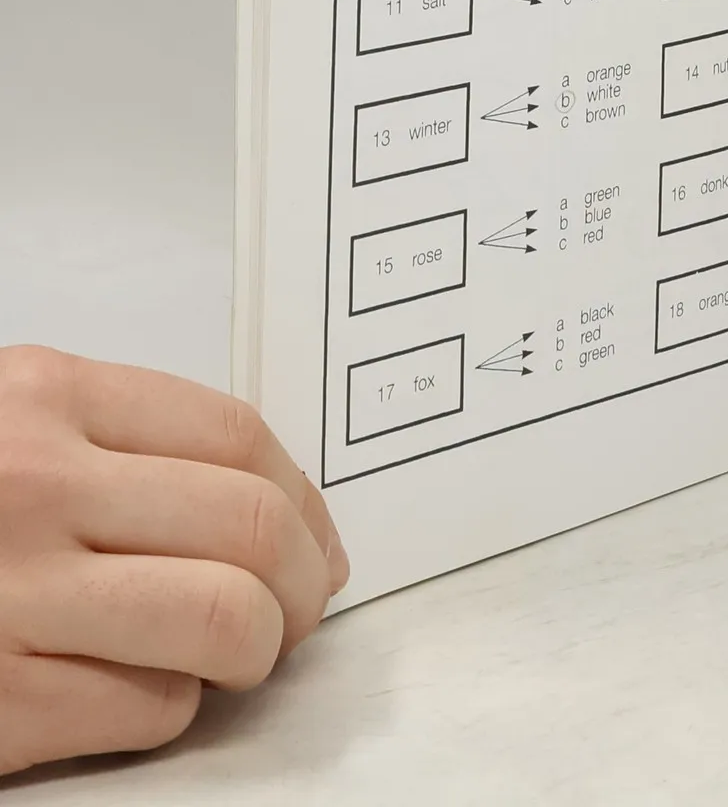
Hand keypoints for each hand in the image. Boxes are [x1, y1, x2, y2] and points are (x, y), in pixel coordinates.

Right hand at [0, 346, 348, 775]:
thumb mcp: (5, 423)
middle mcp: (31, 486)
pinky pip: (144, 707)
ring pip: (220, 619)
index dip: (305, 499)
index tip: (318, 540)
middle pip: (249, 526)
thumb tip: (257, 501)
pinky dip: (169, 709)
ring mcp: (5, 596)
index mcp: (43, 398)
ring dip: (254, 649)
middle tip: (298, 608)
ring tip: (239, 657)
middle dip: (301, 580)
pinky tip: (142, 693)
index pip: (237, 436)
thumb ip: (113, 441)